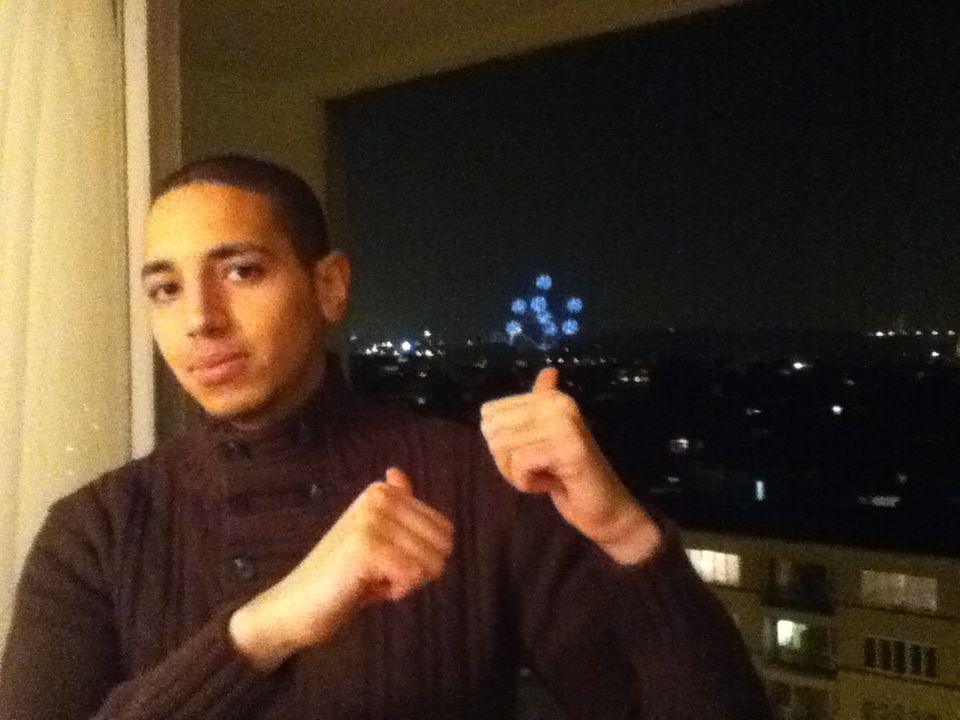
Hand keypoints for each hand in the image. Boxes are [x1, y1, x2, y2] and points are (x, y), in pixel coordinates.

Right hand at [229, 467, 452, 669]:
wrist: (298, 604)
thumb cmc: (344, 576)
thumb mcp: (376, 537)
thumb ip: (394, 508)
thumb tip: (396, 471)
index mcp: (382, 492)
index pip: (445, 529)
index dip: (424, 557)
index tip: (390, 562)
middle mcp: (379, 497)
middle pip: (443, 545)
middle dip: (420, 571)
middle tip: (382, 574)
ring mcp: (372, 519)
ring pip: (432, 561)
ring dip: (407, 582)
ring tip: (372, 579)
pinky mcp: (367, 545)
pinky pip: (414, 574)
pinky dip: (397, 591)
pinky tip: (369, 588)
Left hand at [480, 367, 659, 564]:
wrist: (605, 508)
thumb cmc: (569, 476)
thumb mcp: (545, 438)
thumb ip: (539, 407)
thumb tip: (548, 371)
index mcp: (550, 398)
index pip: (489, 413)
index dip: (500, 442)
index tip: (531, 454)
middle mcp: (557, 404)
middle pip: (493, 429)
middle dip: (506, 459)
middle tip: (538, 468)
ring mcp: (564, 424)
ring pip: (503, 446)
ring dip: (517, 473)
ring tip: (546, 475)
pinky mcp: (568, 449)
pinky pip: (520, 463)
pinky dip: (527, 482)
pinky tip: (552, 484)